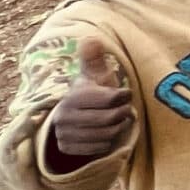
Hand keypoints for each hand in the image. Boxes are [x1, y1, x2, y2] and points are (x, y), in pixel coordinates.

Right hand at [46, 40, 134, 163]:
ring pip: (107, 135)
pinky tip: (105, 134)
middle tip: (124, 110)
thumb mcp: (95, 76)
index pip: (112, 98)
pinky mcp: (67, 149)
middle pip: (111, 119)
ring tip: (116, 121)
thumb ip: (94, 59)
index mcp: (73, 96)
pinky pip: (100, 148)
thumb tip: (90, 39)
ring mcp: (64, 134)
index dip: (124, 96)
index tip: (125, 93)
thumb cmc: (93, 93)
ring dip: (117, 128)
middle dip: (122, 114)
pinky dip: (107, 142)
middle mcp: (64, 116)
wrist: (73, 119)